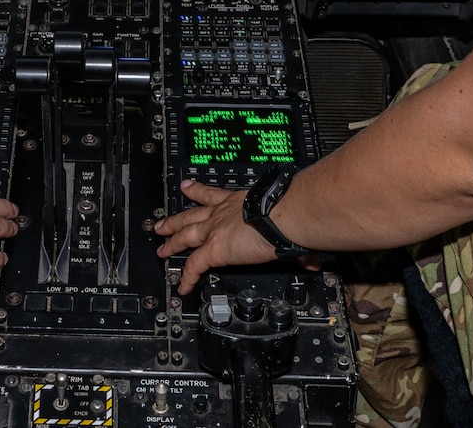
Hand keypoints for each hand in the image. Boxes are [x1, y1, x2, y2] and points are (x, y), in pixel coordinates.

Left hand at [154, 180, 277, 292]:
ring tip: (161, 250)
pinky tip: (183, 286)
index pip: (211, 195)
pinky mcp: (213, 250)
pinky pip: (194, 266)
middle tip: (162, 223)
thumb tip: (311, 258)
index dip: (196, 191)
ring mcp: (214, 231)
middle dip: (174, 221)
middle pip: (189, 217)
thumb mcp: (279, 213)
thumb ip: (289, 235)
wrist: (280, 215)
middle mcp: (221, 213)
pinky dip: (187, 277)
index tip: (186, 187)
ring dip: (172, 244)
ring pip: (185, 236)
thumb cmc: (285, 211)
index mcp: (236, 201)